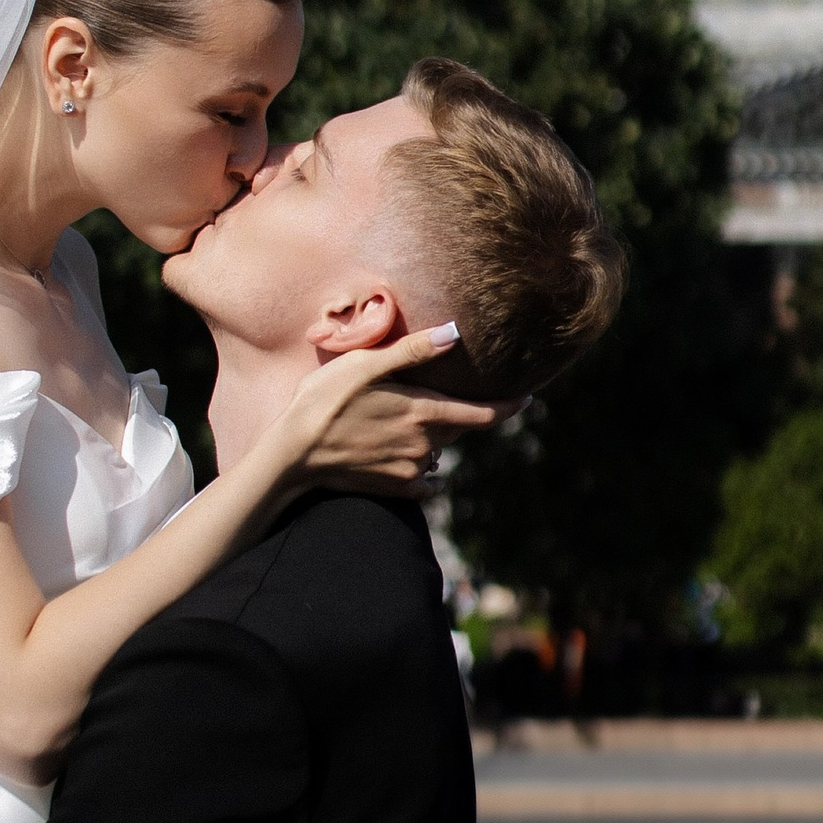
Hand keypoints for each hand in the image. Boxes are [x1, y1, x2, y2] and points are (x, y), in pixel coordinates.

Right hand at [274, 328, 504, 493]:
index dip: (508, 407)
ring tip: (396, 423)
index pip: (481, 414)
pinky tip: (401, 454)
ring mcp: (412, 471)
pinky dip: (422, 468)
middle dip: (454, 416)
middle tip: (427, 399)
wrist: (295, 456)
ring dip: (430, 439)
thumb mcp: (365, 365)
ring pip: (438, 452)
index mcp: (424, 413)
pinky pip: (425, 480)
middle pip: (456, 430)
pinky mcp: (397, 489)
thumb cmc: (325, 401)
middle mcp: (426, 446)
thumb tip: (454, 333)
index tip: (527, 400)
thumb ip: (413, 351)